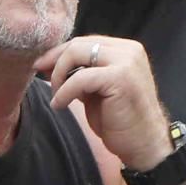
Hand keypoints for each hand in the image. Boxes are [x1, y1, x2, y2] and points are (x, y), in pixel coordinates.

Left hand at [36, 34, 174, 170]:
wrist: (144, 142)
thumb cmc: (120, 120)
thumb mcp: (98, 90)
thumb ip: (83, 73)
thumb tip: (51, 63)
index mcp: (126, 50)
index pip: (85, 42)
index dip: (60, 53)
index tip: (42, 67)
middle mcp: (129, 50)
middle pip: (78, 44)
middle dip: (55, 61)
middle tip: (43, 79)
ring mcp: (127, 62)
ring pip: (77, 53)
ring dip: (59, 75)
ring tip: (57, 96)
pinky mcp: (120, 78)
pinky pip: (79, 78)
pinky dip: (64, 92)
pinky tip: (60, 105)